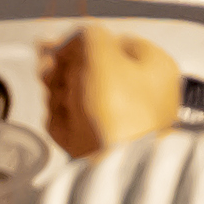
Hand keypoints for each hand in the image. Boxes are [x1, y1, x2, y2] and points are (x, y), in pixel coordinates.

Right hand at [43, 27, 188, 161]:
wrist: (116, 168)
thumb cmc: (119, 111)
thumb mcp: (102, 56)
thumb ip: (87, 35)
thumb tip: (77, 37)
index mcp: (153, 67)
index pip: (114, 42)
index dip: (81, 42)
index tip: (56, 45)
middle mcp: (141, 93)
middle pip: (92, 70)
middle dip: (65, 69)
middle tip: (50, 72)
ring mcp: (121, 121)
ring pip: (80, 97)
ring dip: (60, 93)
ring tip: (56, 96)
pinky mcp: (102, 144)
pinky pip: (75, 125)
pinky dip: (62, 120)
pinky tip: (59, 118)